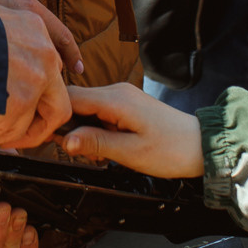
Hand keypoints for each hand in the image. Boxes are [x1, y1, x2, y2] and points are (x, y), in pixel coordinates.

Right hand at [0, 2, 71, 149]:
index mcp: (36, 31)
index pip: (47, 74)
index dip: (29, 97)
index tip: (5, 105)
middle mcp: (43, 56)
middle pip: (55, 107)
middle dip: (29, 128)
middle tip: (0, 133)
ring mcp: (34, 82)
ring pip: (23, 127)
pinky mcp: (15, 106)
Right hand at [59, 83, 203, 177]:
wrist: (201, 146)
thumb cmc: (171, 150)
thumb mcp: (130, 152)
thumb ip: (95, 143)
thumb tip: (65, 140)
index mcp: (115, 99)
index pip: (70, 97)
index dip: (54, 116)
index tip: (46, 137)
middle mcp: (116, 92)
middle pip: (75, 102)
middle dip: (69, 127)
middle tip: (79, 153)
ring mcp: (122, 97)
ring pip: (86, 109)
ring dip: (83, 132)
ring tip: (97, 155)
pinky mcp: (126, 106)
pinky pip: (99, 113)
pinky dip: (96, 130)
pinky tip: (106, 148)